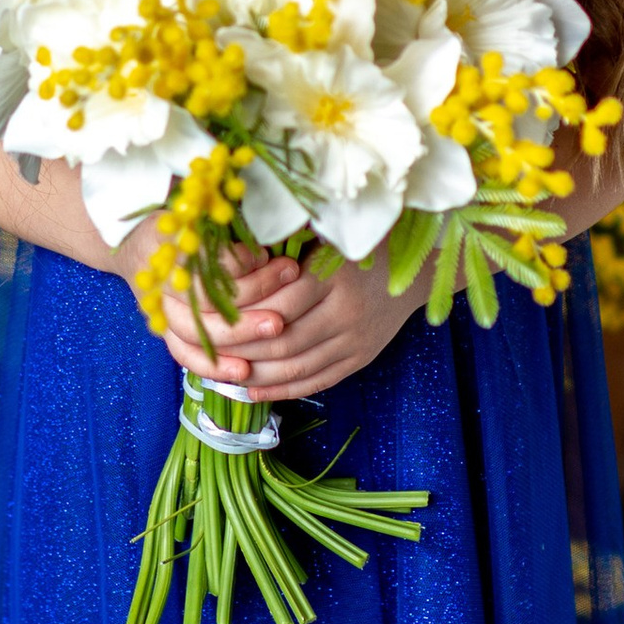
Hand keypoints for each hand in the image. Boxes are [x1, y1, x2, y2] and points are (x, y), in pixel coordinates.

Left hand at [153, 242, 420, 398]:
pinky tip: (253, 391)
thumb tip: (232, 253)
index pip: (278, 304)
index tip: (210, 319)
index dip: (242, 317)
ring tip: (222, 376)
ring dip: (257, 376)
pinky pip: (318, 381)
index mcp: (334, 273)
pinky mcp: (361, 357)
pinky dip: (283, 390)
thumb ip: (286, 240)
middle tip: (206, 353)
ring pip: (298, 367)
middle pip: (283, 340)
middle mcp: (346, 310)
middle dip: (242, 351)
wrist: (417, 268)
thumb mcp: (326, 232)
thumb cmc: (360, 243)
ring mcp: (356, 339)